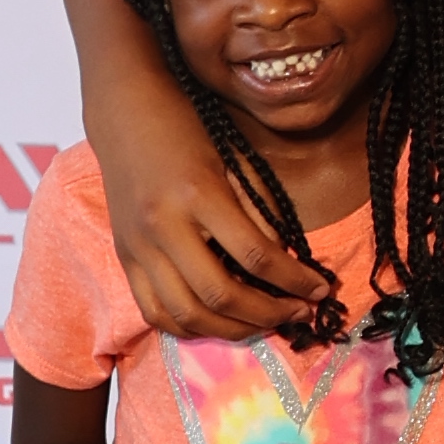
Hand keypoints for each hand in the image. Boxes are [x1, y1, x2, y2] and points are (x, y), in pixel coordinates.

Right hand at [105, 125, 327, 341]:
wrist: (125, 113)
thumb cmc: (188, 130)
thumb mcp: (234, 161)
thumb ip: (257, 214)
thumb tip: (282, 264)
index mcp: (199, 196)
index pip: (255, 255)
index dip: (293, 280)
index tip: (320, 290)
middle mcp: (164, 228)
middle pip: (219, 295)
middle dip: (267, 314)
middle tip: (298, 314)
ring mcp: (138, 247)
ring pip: (185, 314)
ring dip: (231, 329)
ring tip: (264, 324)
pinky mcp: (124, 258)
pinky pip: (154, 311)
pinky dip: (189, 327)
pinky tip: (218, 323)